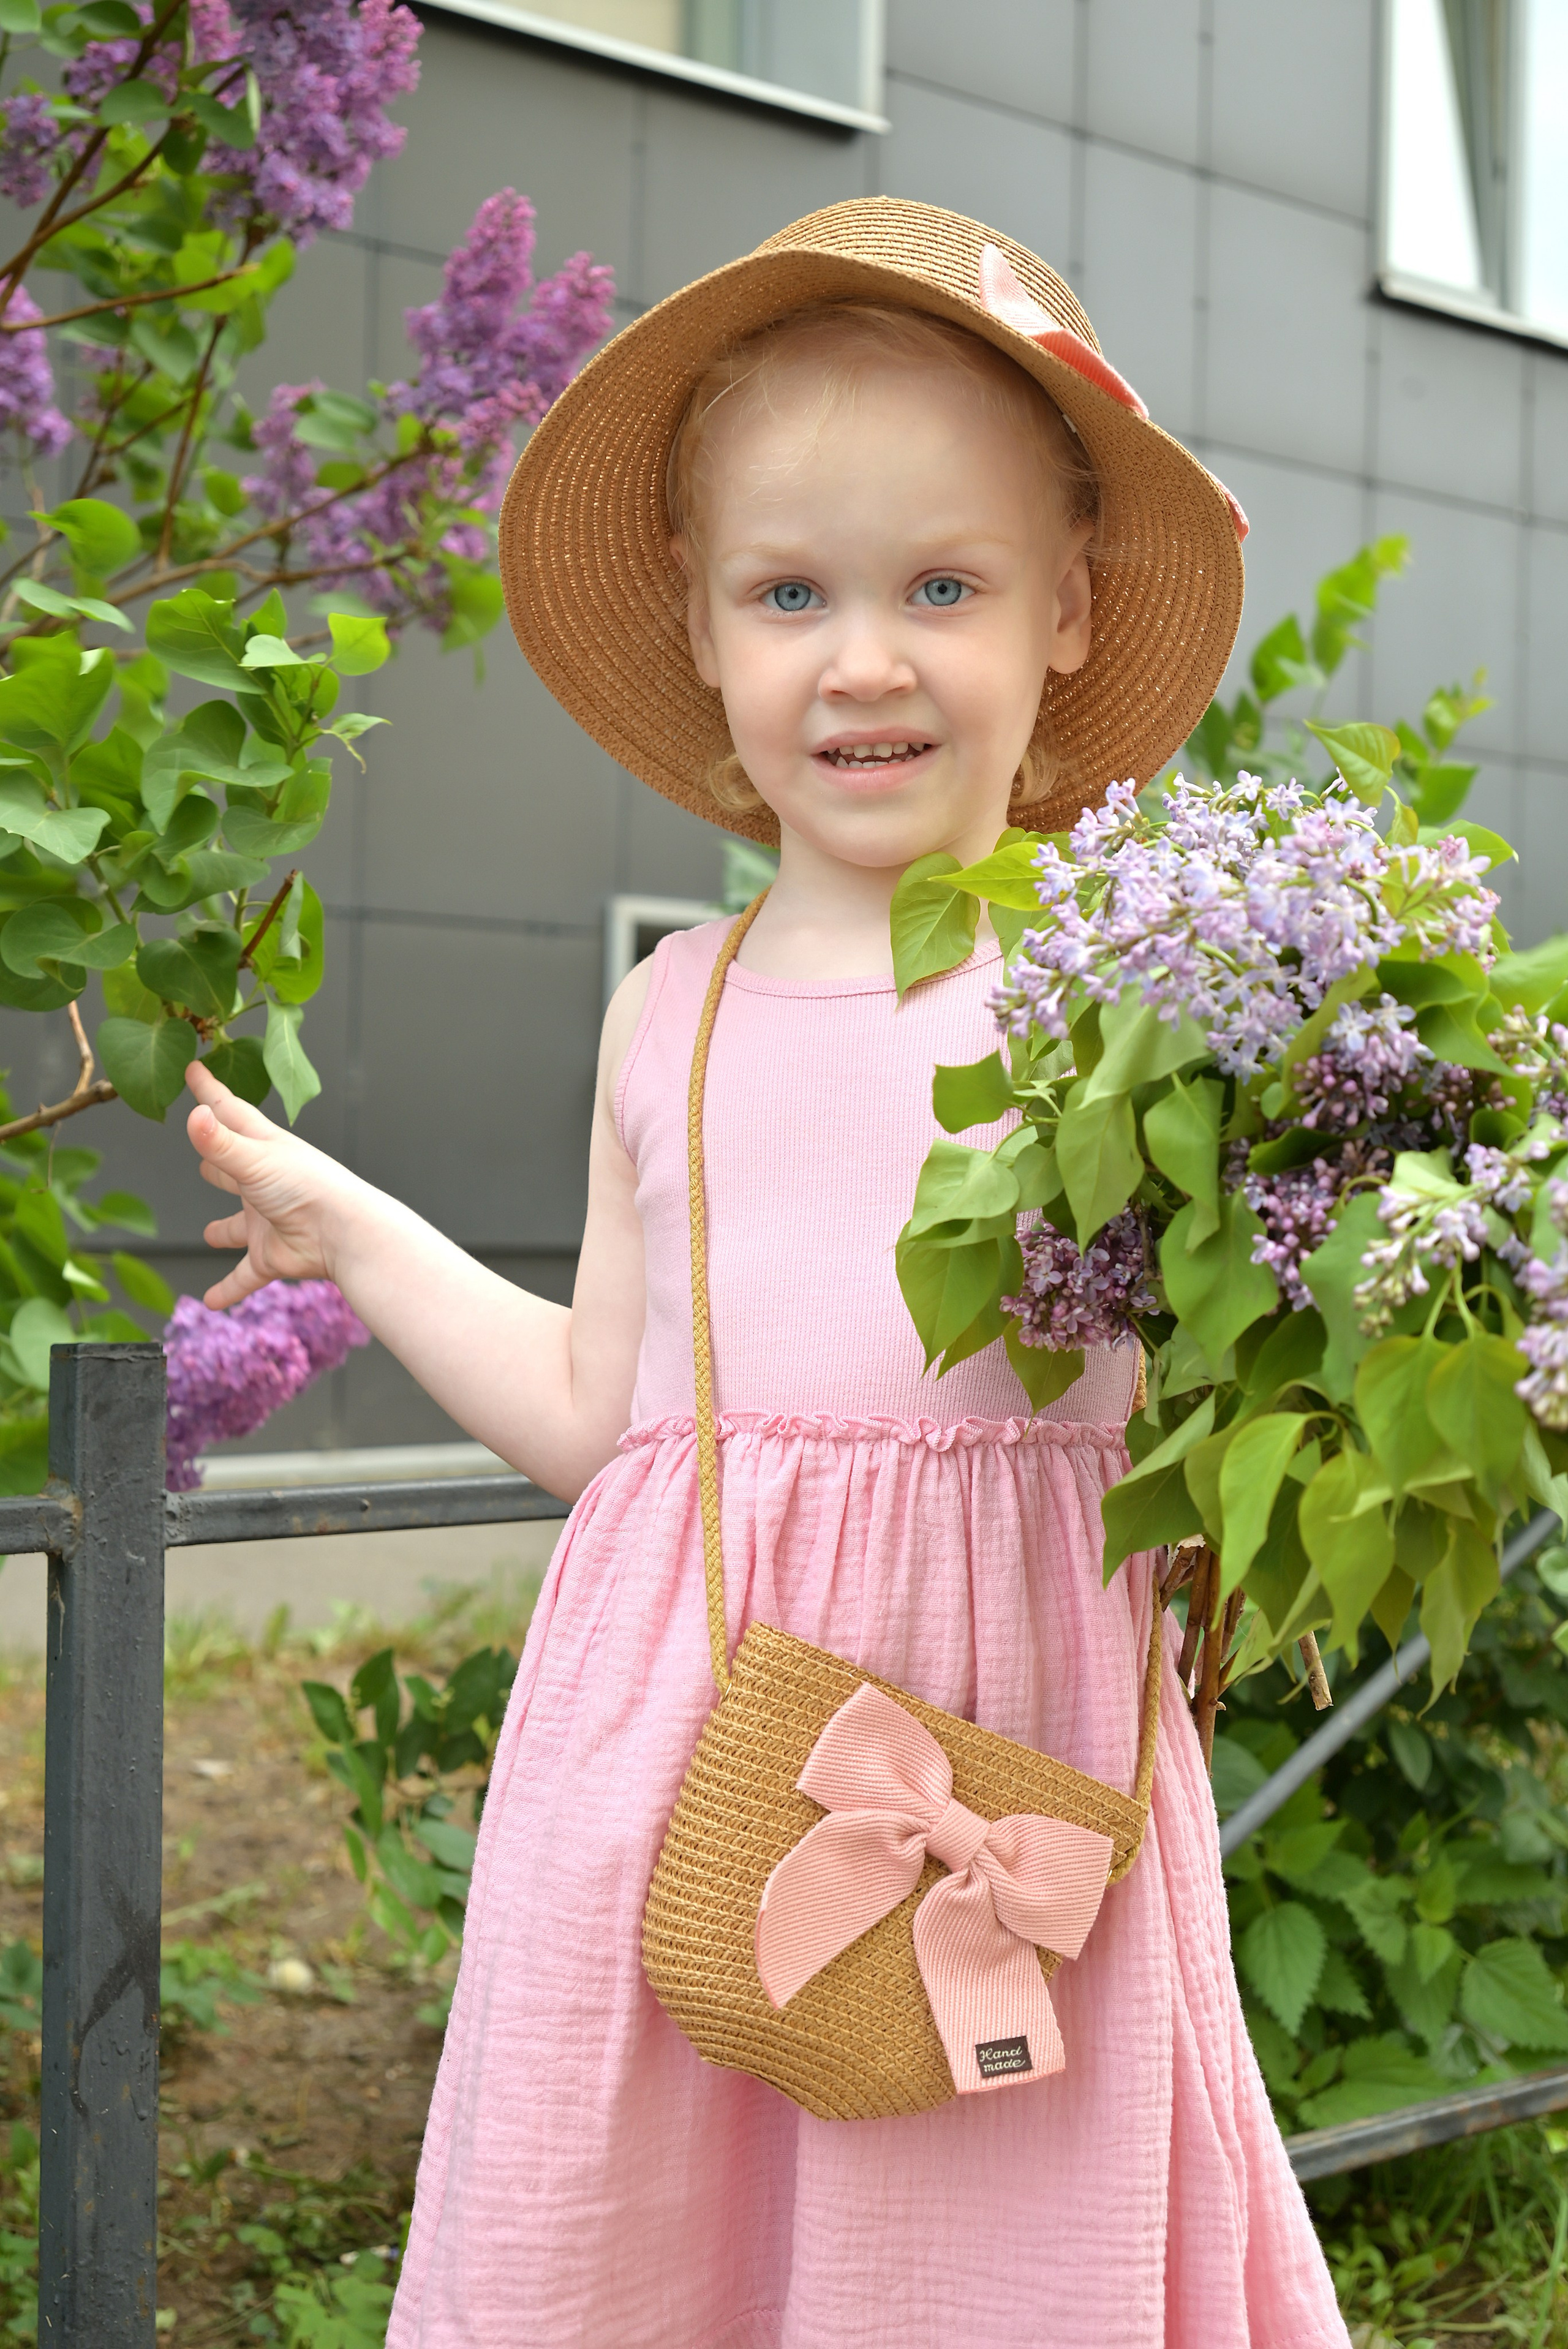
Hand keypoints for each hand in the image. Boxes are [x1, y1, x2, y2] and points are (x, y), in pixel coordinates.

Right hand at [185, 1061, 358, 1307]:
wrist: (346, 1234)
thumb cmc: (310, 1187)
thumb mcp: (256, 1159)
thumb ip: (220, 1143)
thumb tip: (193, 1115)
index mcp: (264, 1149)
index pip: (230, 1113)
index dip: (210, 1091)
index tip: (194, 1069)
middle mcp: (264, 1183)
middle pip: (232, 1168)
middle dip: (217, 1160)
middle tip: (201, 1152)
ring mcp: (267, 1221)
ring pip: (238, 1226)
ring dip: (224, 1230)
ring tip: (209, 1232)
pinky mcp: (271, 1256)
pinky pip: (244, 1275)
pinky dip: (228, 1288)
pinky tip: (210, 1302)